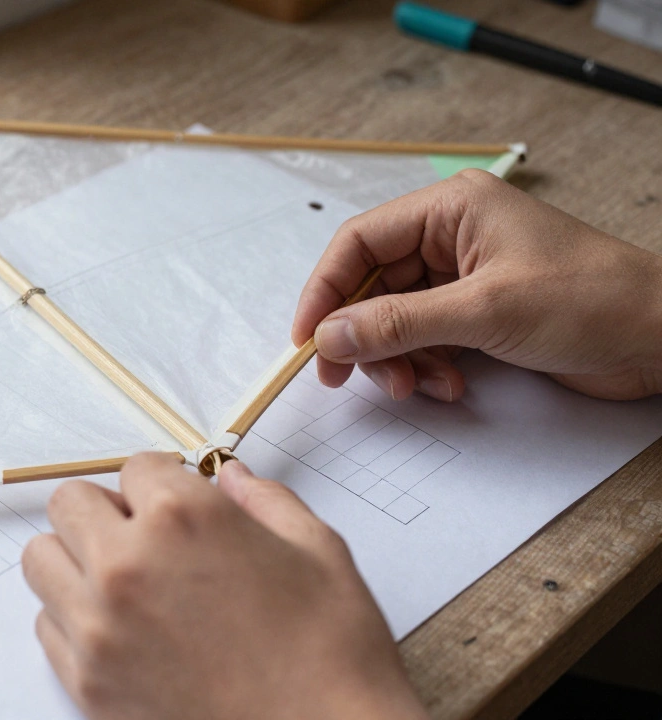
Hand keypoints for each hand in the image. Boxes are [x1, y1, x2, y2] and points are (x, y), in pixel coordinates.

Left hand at [21, 453, 427, 719]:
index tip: (175, 503)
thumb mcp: (318, 554)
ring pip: (42, 559)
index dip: (162, 483)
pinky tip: (122, 630)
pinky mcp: (86, 680)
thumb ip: (266, 502)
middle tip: (144, 536)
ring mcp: (98, 625)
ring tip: (125, 582)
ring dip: (76, 560)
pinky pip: (46, 625)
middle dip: (106, 511)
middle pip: (70, 503)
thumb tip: (233, 478)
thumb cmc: (330, 657)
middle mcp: (127, 564)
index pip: (135, 467)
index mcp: (184, 518)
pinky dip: (74, 618)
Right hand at [293, 170, 661, 401]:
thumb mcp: (485, 310)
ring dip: (398, 358)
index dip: (326, 290)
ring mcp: (465, 277)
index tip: (307, 339)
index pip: (360, 243)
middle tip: (347, 378)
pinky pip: (425, 340)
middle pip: (372, 286)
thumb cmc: (593, 300)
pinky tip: (450, 385)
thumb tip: (329, 337)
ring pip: (395, 320)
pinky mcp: (479, 314)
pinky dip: (426, 366)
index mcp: (450, 209)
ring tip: (420, 386)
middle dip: (363, 336)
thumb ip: (398, 324)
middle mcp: (451, 237)